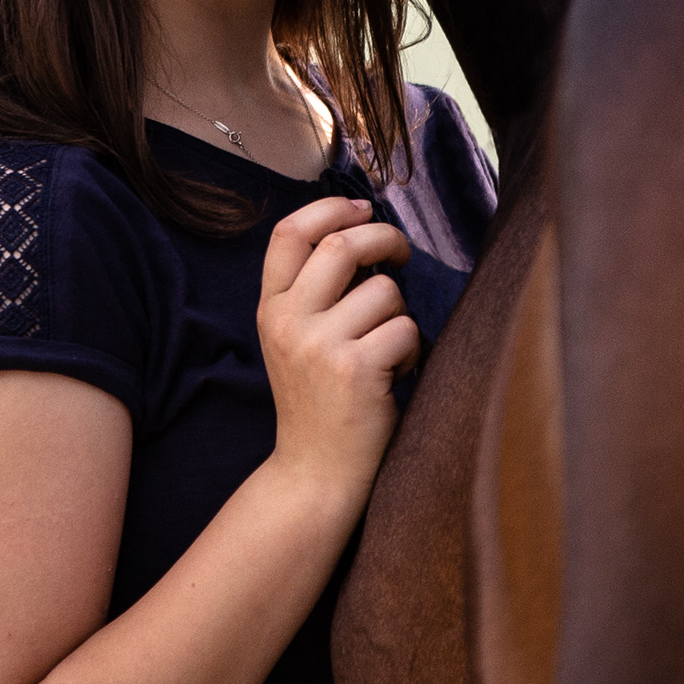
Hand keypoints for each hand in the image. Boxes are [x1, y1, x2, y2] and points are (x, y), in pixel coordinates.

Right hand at [257, 195, 419, 504]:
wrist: (314, 473)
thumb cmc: (318, 402)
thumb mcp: (294, 340)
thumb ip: (313, 292)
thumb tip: (362, 232)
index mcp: (270, 310)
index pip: (289, 234)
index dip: (329, 209)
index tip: (361, 209)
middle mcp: (288, 322)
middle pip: (341, 245)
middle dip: (384, 238)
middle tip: (401, 254)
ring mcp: (319, 346)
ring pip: (385, 291)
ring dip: (401, 314)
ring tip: (388, 349)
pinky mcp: (355, 370)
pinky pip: (405, 330)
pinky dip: (412, 350)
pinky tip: (395, 376)